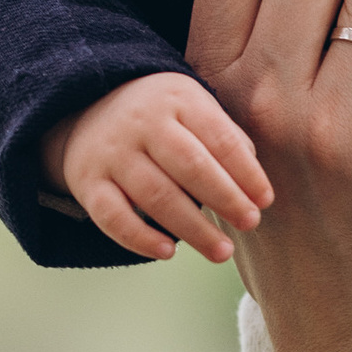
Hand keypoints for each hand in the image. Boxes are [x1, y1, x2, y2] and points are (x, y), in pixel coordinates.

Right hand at [44, 72, 271, 266]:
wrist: (86, 105)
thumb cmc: (160, 116)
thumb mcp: (193, 107)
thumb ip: (225, 137)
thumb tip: (254, 184)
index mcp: (178, 99)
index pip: (218, 137)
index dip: (245, 172)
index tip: (265, 200)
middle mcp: (143, 123)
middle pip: (189, 165)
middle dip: (225, 198)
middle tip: (250, 224)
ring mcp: (112, 153)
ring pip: (155, 194)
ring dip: (193, 228)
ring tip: (221, 251)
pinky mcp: (87, 181)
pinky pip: (112, 216)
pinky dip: (139, 238)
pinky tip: (168, 252)